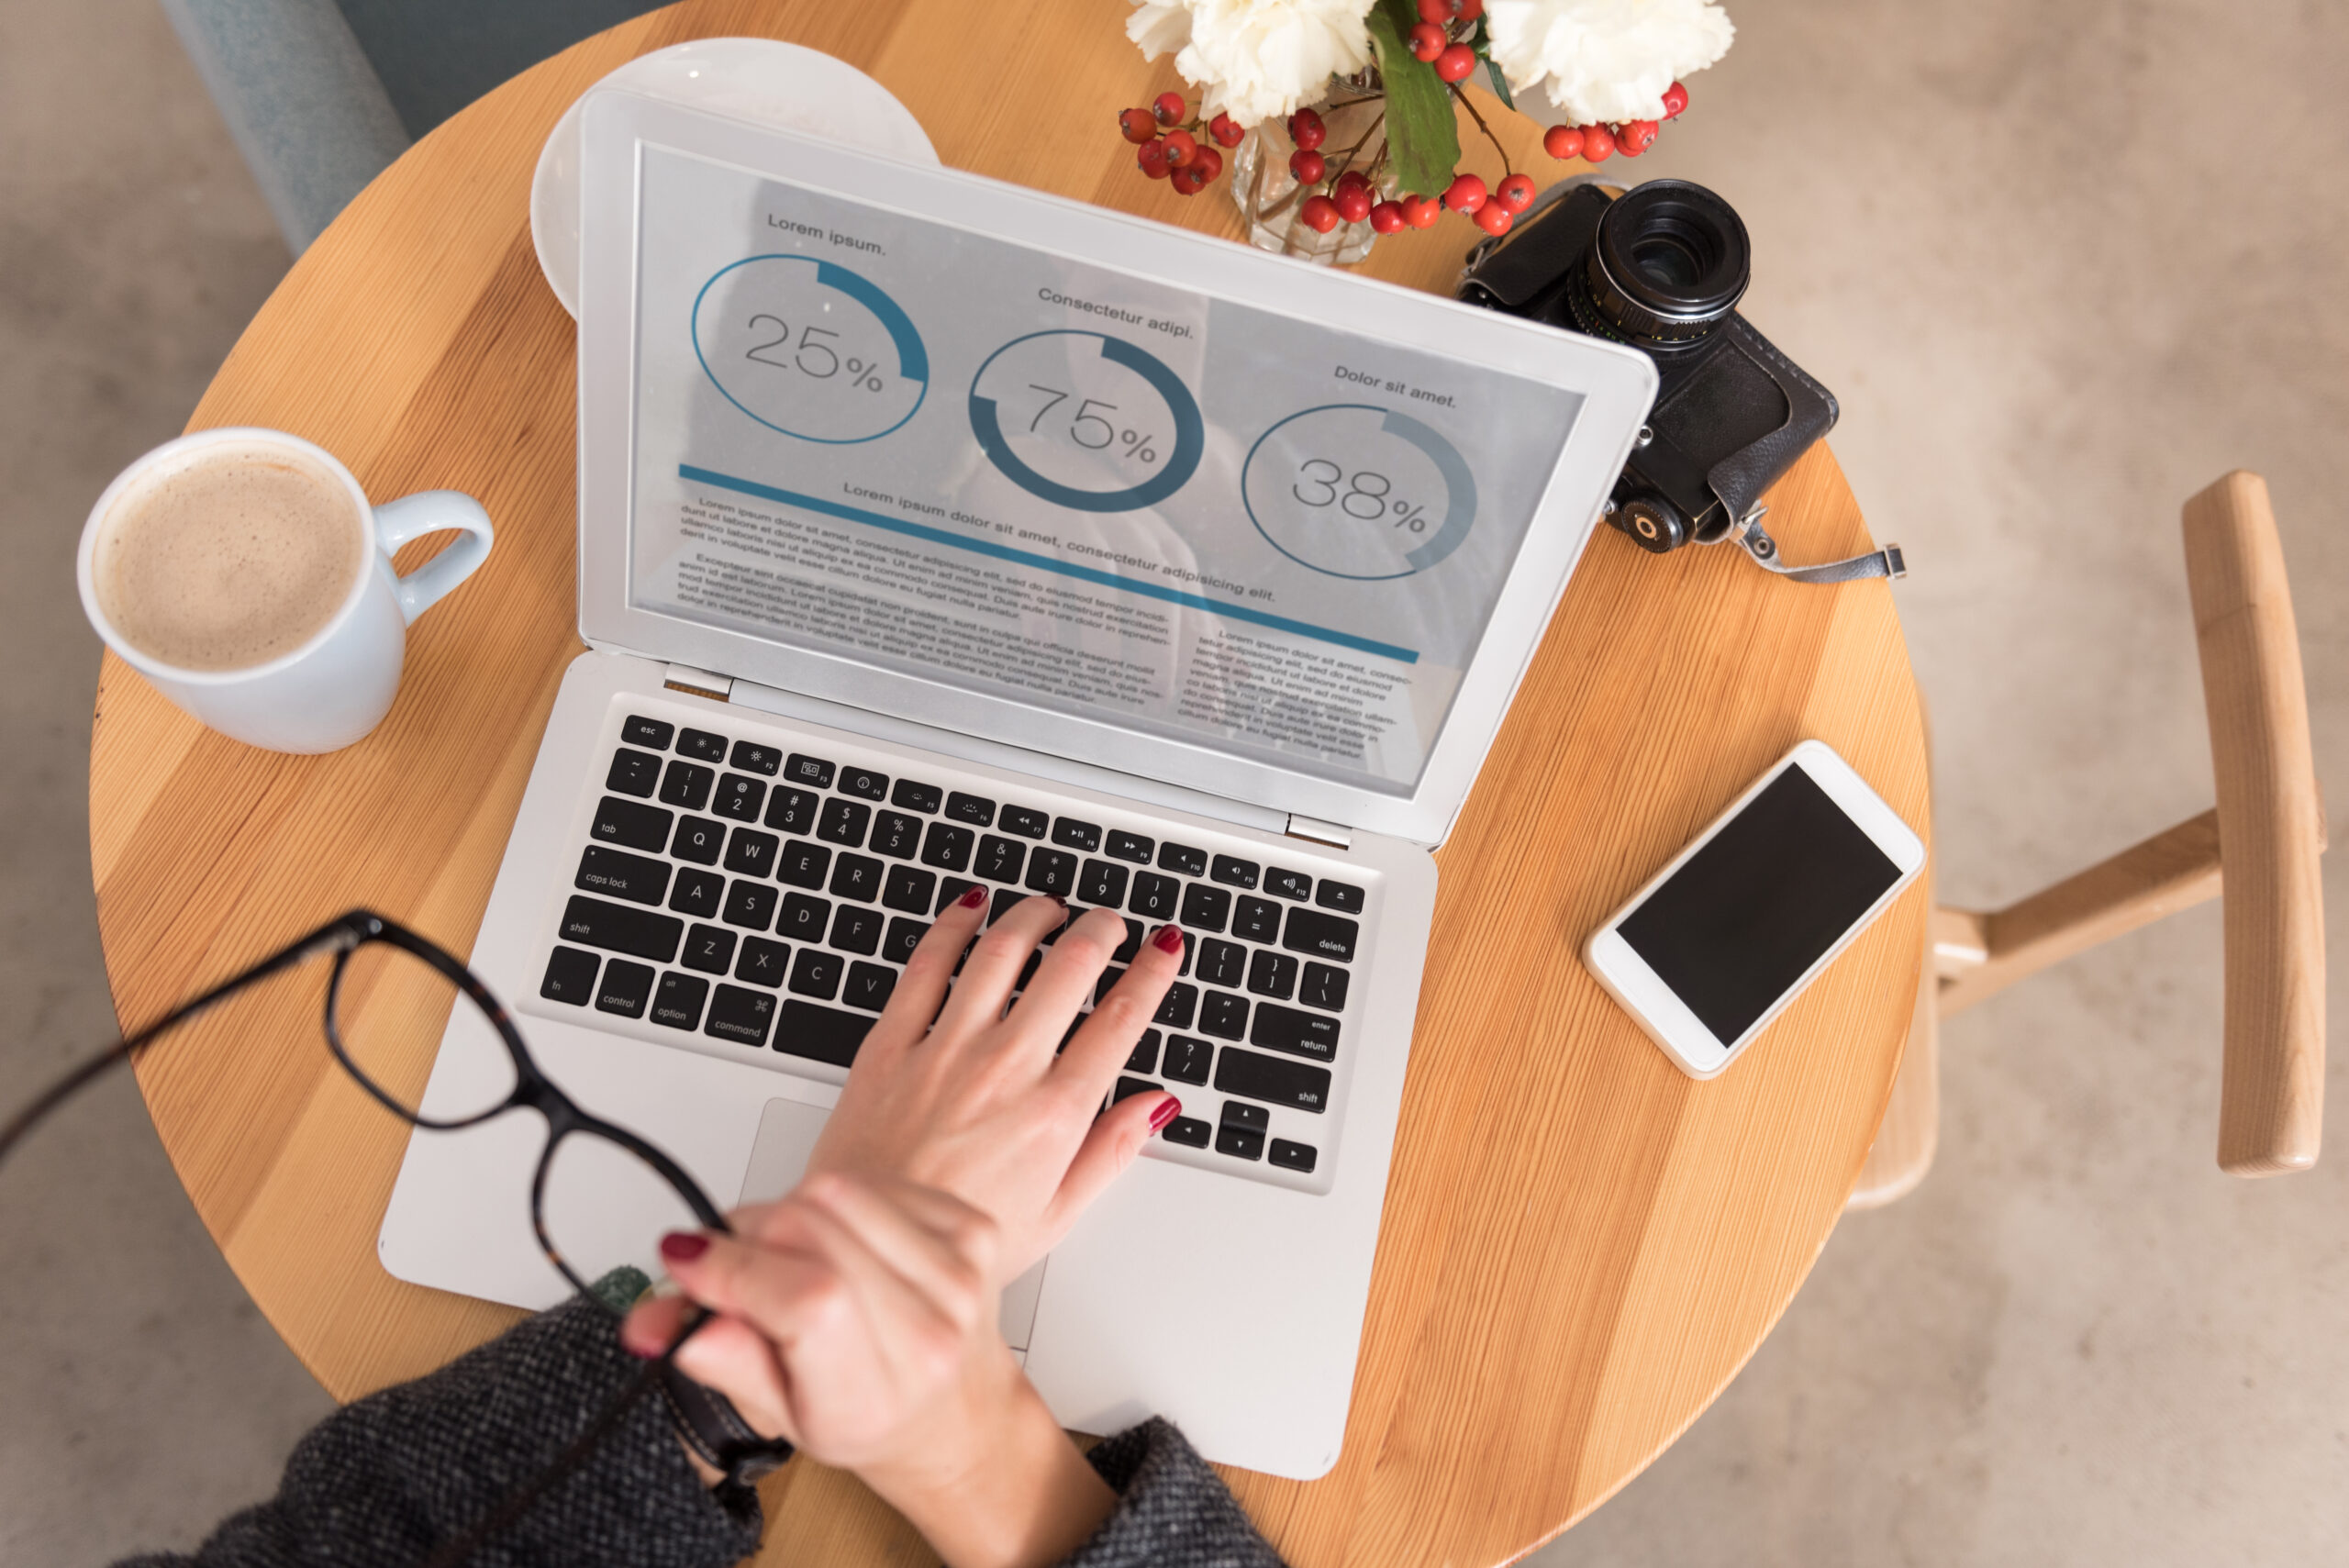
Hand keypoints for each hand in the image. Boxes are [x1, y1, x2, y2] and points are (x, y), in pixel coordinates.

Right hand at [623, 1173, 1116, 1567]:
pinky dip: (836, 1202)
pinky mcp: (973, 1228)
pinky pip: (872, 1181)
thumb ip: (722, 1361)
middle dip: (745, 1235)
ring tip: (789, 1257)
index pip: (806, 1302)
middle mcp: (927, 1333)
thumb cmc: (870, 1415)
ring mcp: (958, 1275)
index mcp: (873, 1397)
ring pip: (835, 1192)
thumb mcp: (783, 1415)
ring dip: (787, 1212)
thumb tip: (661, 1322)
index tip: (684, 1260)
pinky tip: (840, 1243)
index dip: (733, 1268)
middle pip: (808, 1229)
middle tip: (731, 1265)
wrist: (954, 1410)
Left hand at [807, 888, 1186, 1282]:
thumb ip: (1111, 1151)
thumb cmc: (954, 1243)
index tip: (1164, 948)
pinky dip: (955, 925)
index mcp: (1055, 1113)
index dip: (1152, 971)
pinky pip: (929, 964)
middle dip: (1102, 930)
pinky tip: (971, 909)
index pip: (1121, 1017)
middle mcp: (1006, 1069)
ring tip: (1051, 908)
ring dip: (1036, 916)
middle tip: (1111, 922)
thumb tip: (1154, 1106)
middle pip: (1071, 967)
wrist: (863, 1252)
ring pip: (1004, 951)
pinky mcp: (892, 1043)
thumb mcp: (1056, 1214)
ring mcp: (946, 1049)